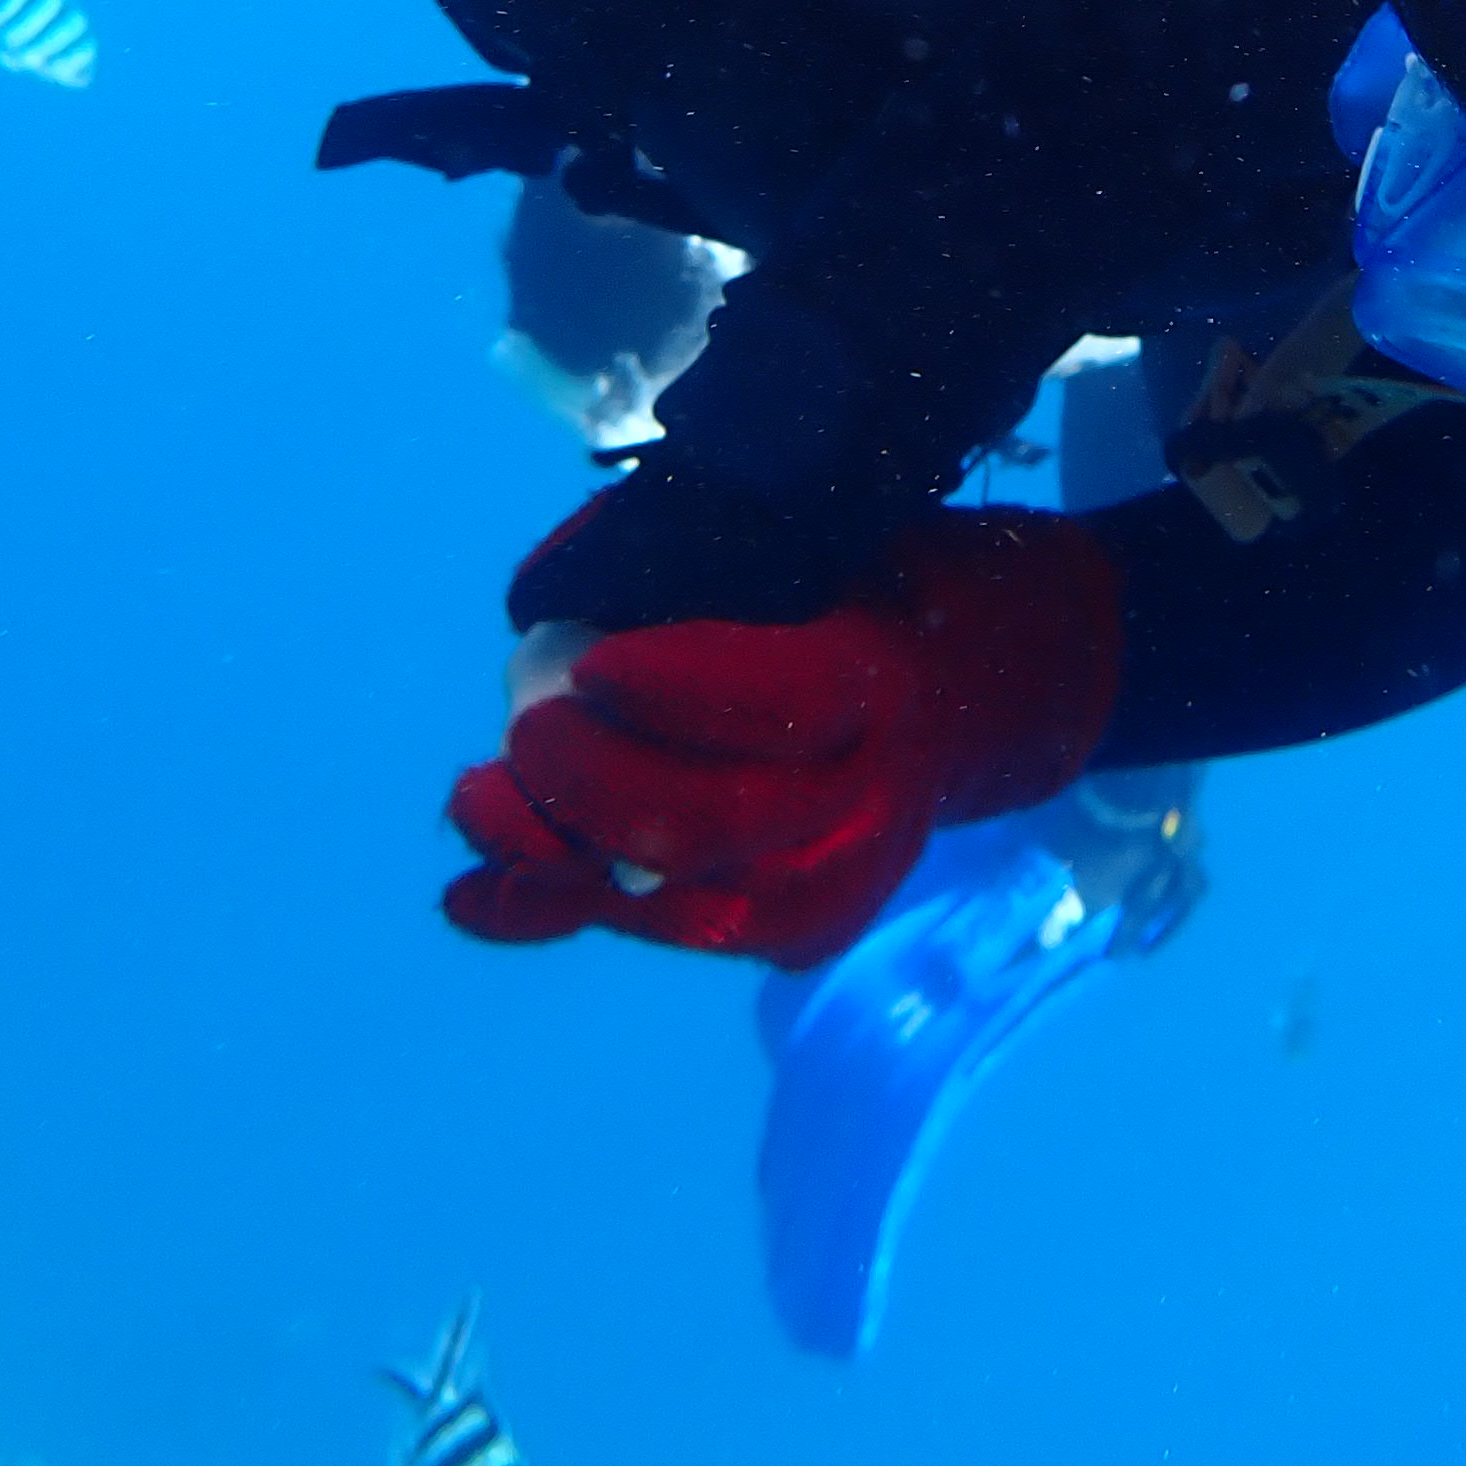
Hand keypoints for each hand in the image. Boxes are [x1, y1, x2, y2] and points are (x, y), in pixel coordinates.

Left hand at [445, 509, 1119, 968]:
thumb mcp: (842, 534)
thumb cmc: (897, 583)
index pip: (783, 704)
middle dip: (595, 783)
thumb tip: (567, 583)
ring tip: (472, 801)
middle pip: (711, 822)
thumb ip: (722, 555)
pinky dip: (555, 910)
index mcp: (887, 686)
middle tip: (528, 725)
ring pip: (672, 898)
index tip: (591, 661)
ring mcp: (828, 887)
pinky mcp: (785, 930)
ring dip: (555, 853)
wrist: (995, 691)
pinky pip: (656, 927)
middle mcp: (865, 809)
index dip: (678, 691)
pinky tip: (470, 898)